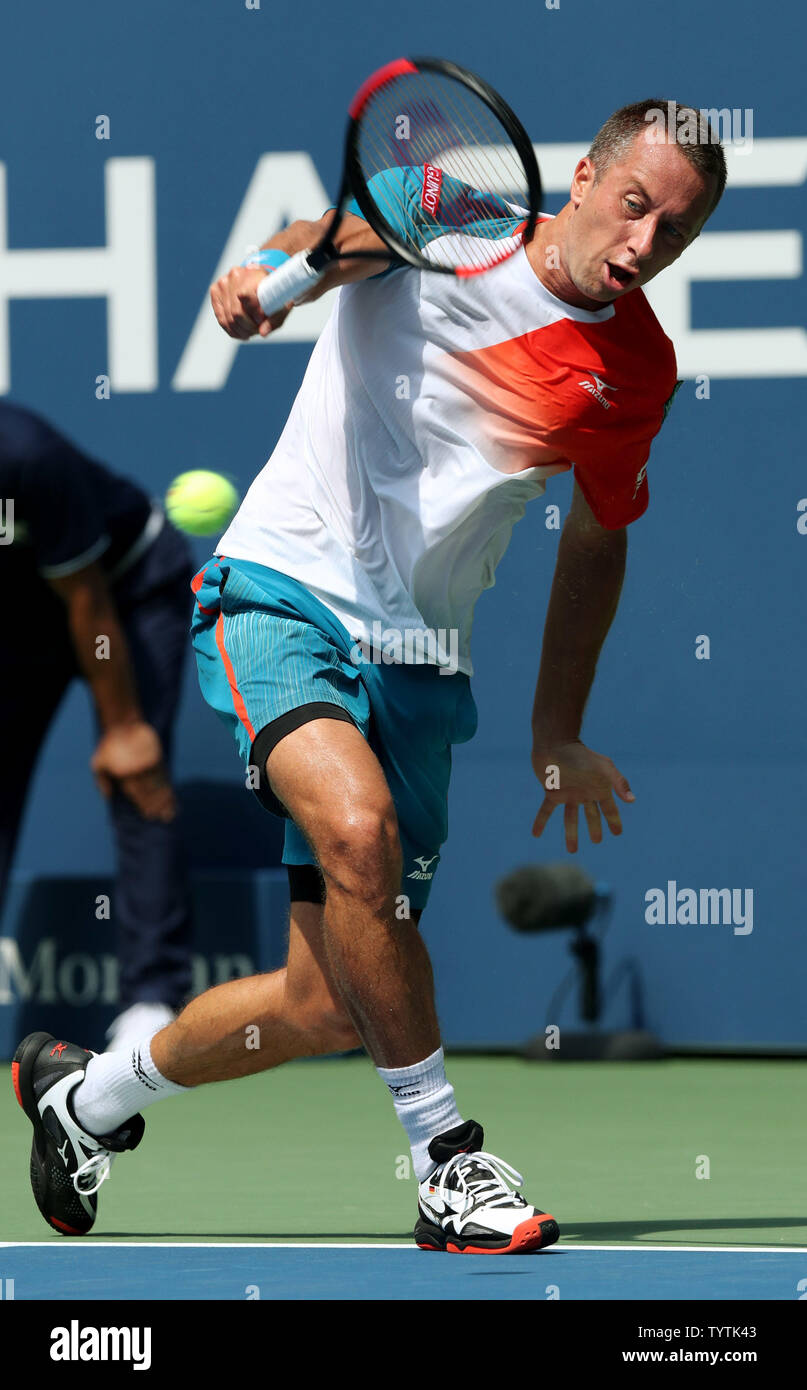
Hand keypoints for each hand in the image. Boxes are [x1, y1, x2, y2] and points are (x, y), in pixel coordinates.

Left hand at [91, 722, 176, 821]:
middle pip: (151, 792)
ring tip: (170, 813)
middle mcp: (140, 770)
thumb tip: (108, 797)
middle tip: (162, 817)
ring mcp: (151, 764)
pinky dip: (169, 788)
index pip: (137, 793)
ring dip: (166, 800)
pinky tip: (172, 797)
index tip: (149, 816)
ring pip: (160, 785)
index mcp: (126, 773)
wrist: (124, 724)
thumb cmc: (109, 747)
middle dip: (157, 806)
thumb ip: (101, 781)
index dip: (144, 805)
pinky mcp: (158, 758)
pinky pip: (165, 777)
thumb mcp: (98, 763)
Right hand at [210, 265, 290, 339]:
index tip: (262, 321)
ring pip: (229, 318)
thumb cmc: (273, 296)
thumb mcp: (282, 307)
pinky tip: (242, 332)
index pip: (246, 296)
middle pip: (237, 312)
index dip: (255, 315)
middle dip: (248, 327)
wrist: (261, 283)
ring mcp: (223, 282)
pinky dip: (232, 330)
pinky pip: (221, 319)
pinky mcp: (215, 291)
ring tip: (251, 331)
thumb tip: (262, 333)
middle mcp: (236, 274)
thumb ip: (275, 320)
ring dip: (241, 330)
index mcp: (254, 273)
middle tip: (257, 329)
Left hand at [531, 738, 634, 852]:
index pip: (609, 809)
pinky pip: (546, 811)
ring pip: (570, 818)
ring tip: (572, 850)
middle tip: (597, 841)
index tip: (618, 833)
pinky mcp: (551, 793)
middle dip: (595, 828)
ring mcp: (568, 794)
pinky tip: (536, 834)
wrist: (555, 745)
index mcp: (598, 788)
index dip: (614, 821)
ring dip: (571, 833)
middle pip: (591, 815)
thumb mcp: (604, 768)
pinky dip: (541, 822)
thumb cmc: (581, 756)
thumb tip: (632, 800)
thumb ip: (619, 782)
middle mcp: (584, 793)